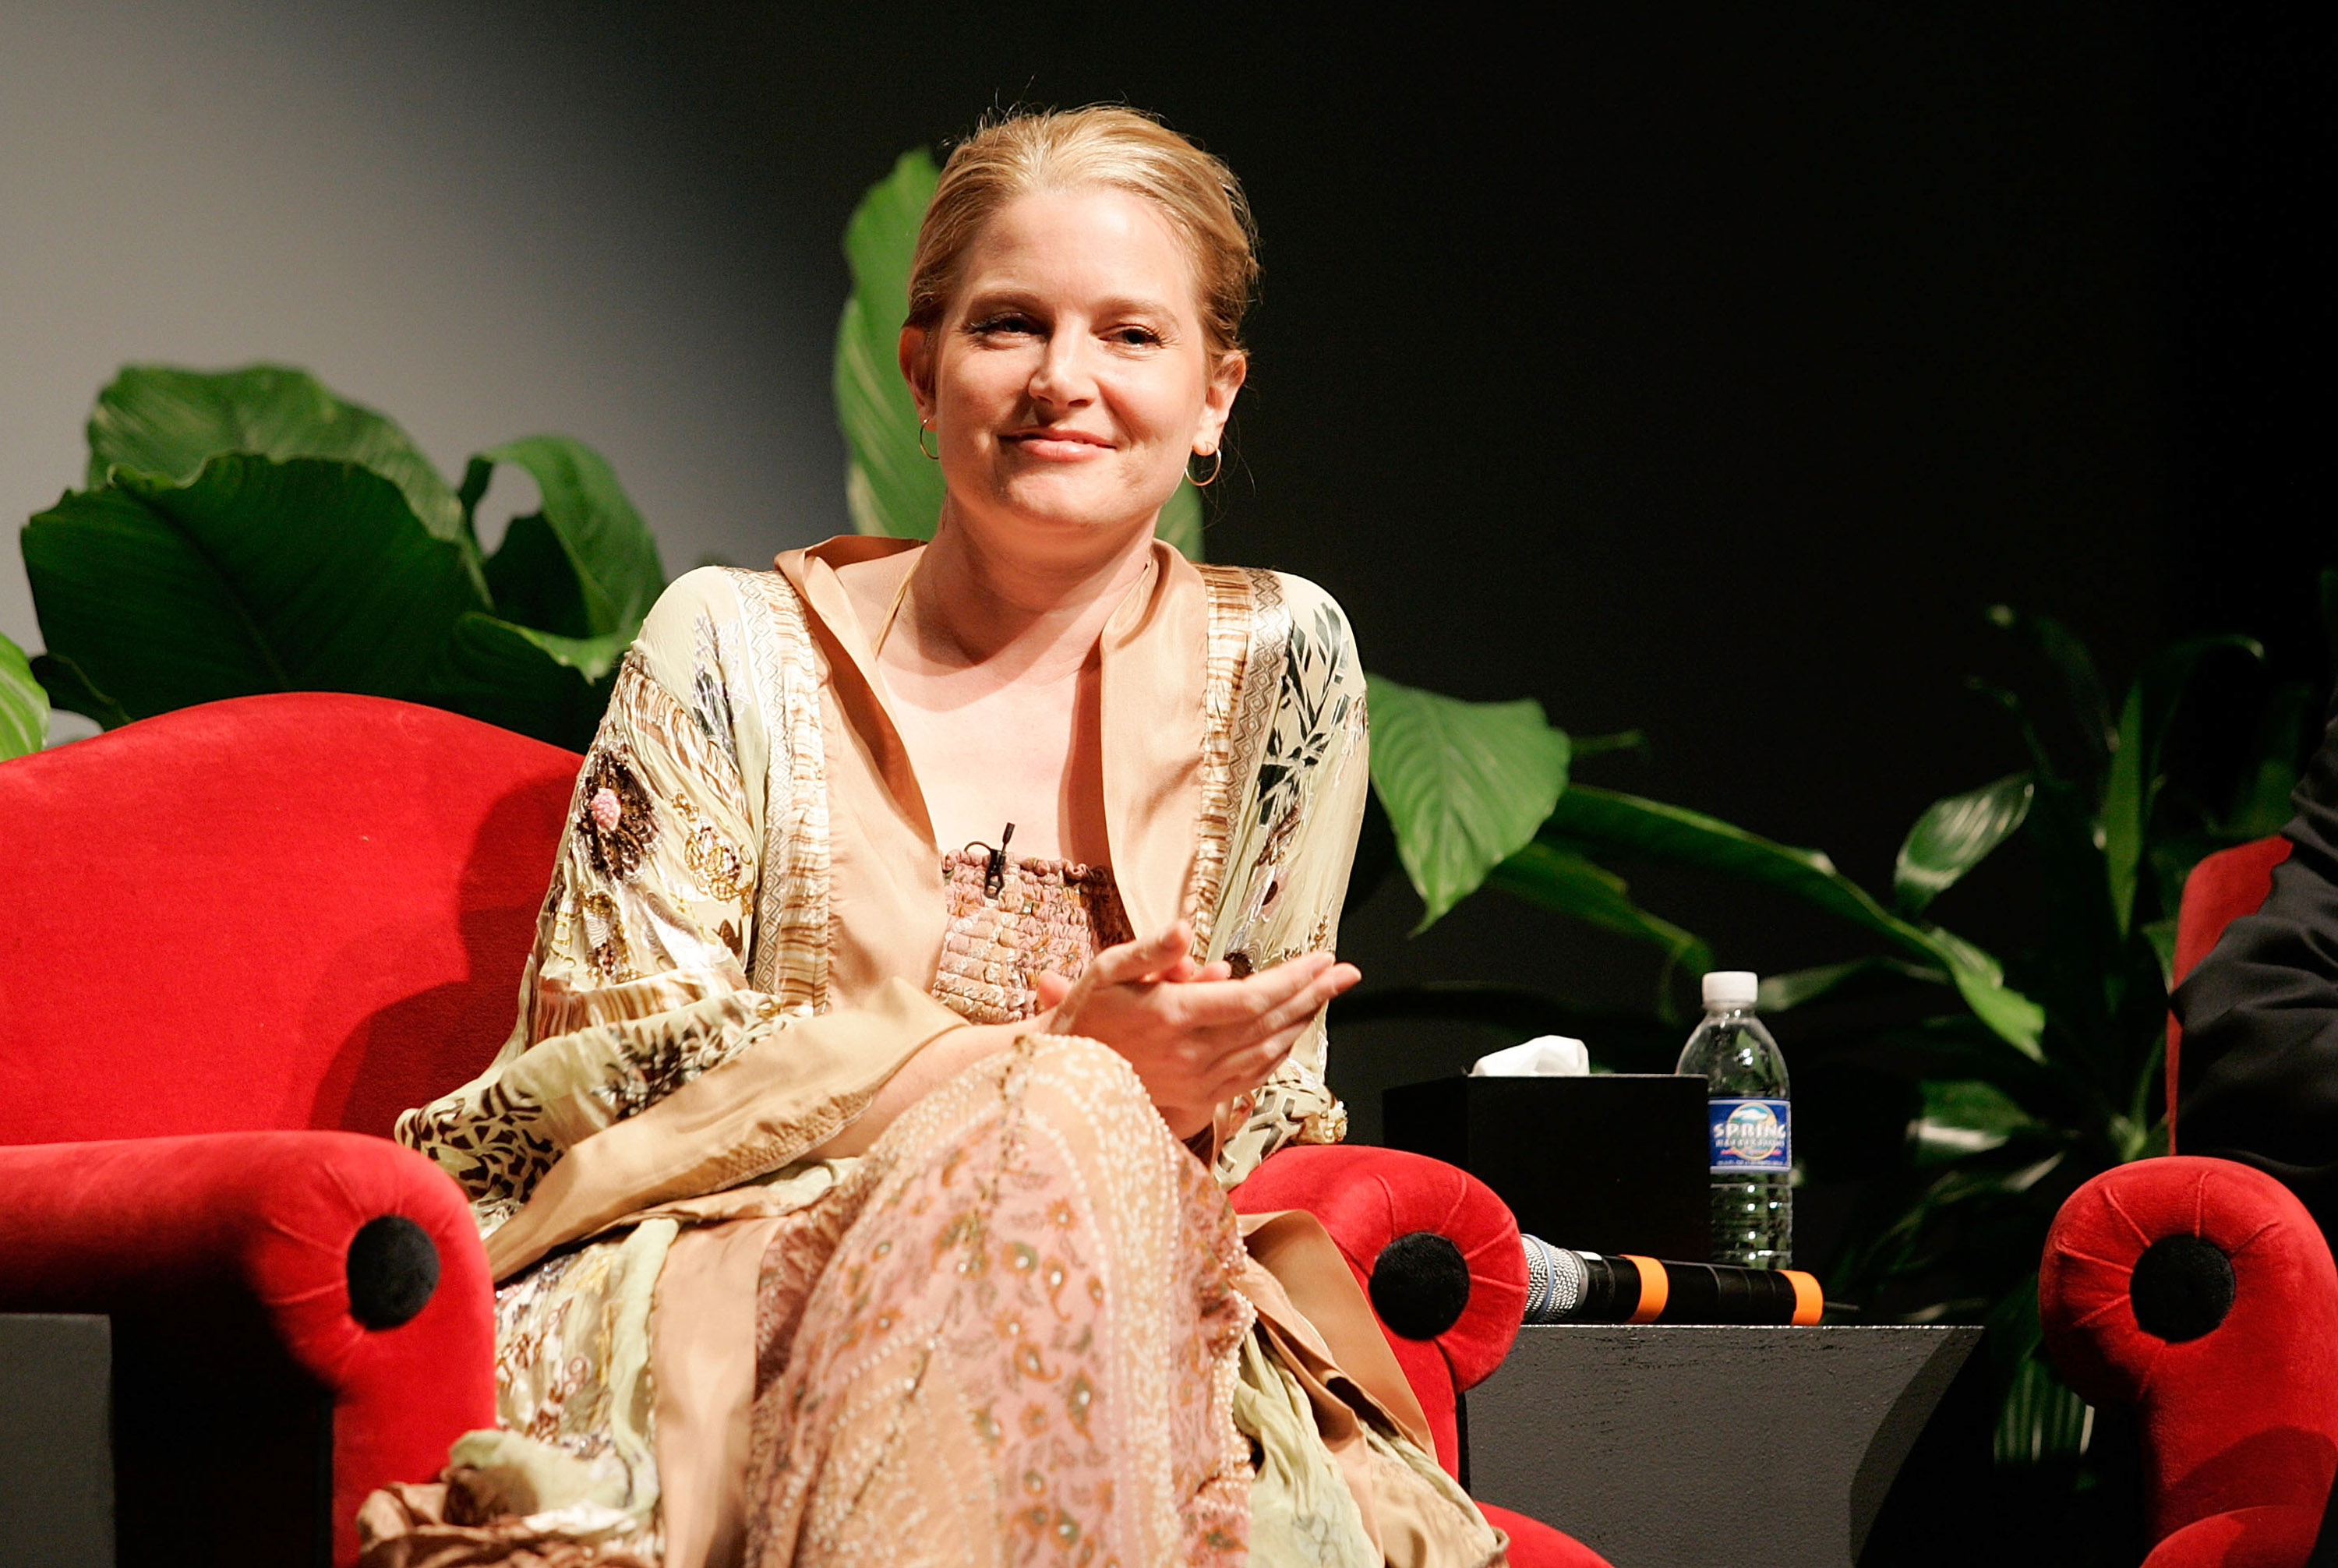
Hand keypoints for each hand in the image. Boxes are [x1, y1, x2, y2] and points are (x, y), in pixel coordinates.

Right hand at [1033, 922, 1360, 1138]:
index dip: (1294, 978)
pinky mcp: (1198, 1100)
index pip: (1254, 997)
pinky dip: (1280, 1054)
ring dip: (1302, 1023)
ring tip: (1326, 997)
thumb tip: (1184, 930)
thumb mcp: (1107, 969)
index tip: (1323, 957)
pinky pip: (1252, 1077)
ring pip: (1267, 1052)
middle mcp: (1195, 1054)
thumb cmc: (1086, 1013)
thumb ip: (1149, 950)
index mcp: (1177, 1015)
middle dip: (1314, 995)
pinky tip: (1292, 1036)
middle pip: (1271, 1023)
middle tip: (1347, 973)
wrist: (1063, 1074)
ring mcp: (1199, 1082)